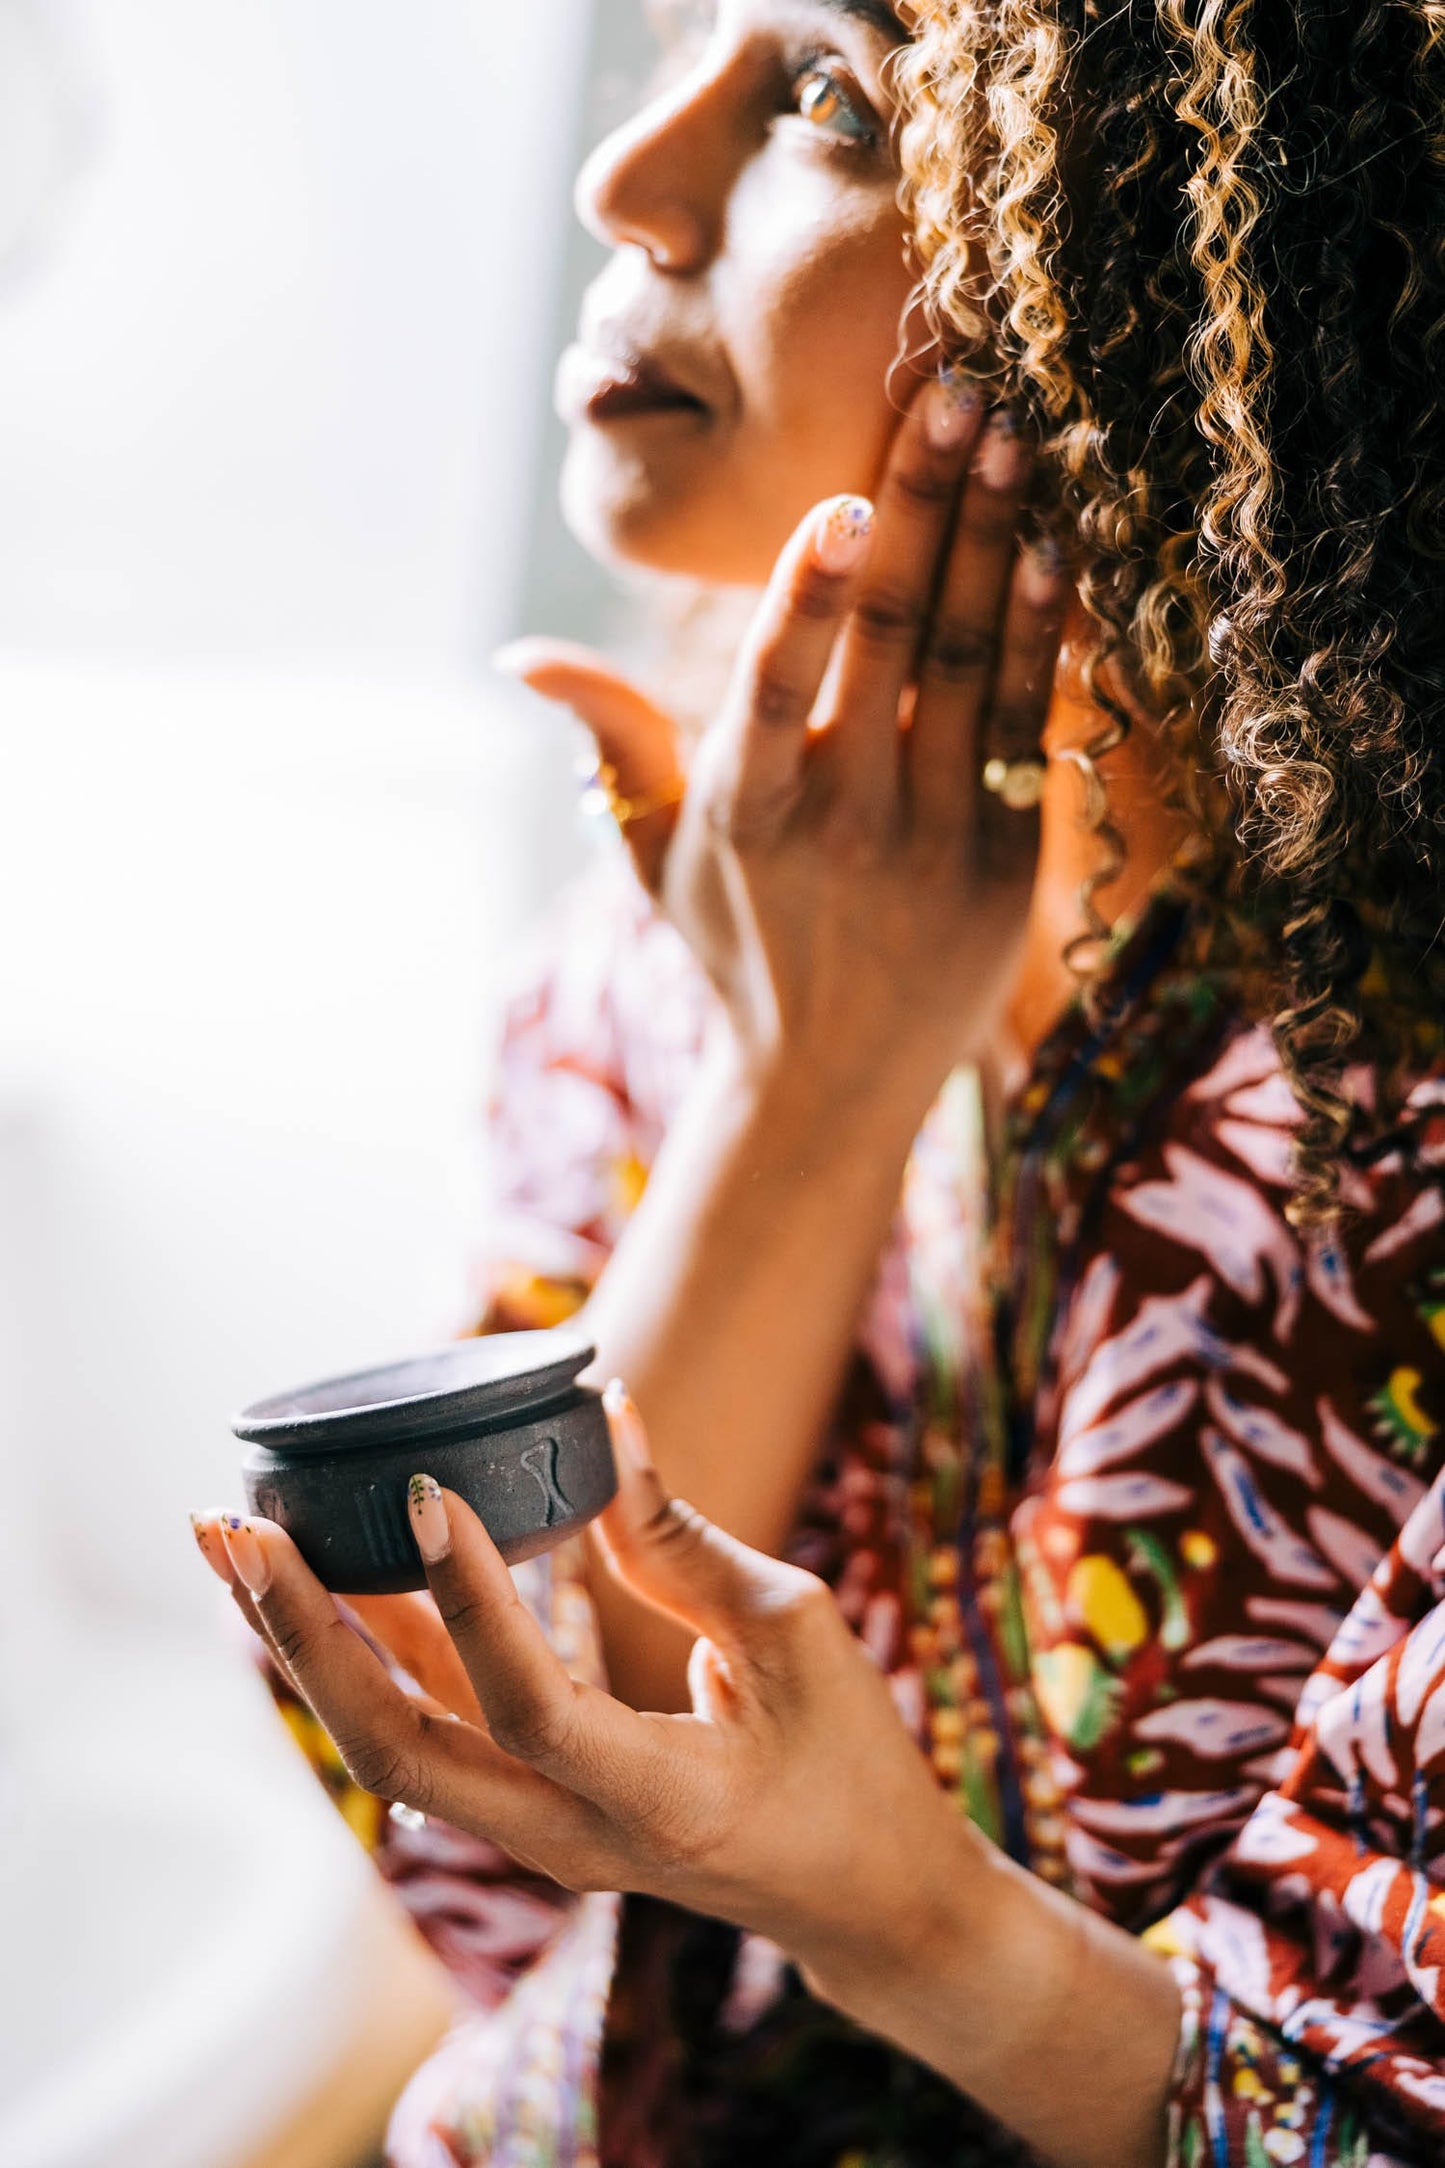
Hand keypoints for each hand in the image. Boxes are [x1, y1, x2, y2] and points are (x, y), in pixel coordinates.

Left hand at [193, 1389, 987, 2027]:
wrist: (857, 1901)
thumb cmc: (848, 1761)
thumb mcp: (794, 1636)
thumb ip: (684, 1544)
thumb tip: (606, 1417)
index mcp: (658, 1799)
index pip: (528, 1705)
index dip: (466, 1599)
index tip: (420, 1489)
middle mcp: (570, 1836)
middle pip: (396, 1751)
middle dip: (303, 1636)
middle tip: (239, 1525)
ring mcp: (536, 1831)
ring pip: (388, 1743)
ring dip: (306, 1641)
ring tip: (232, 1537)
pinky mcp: (527, 1804)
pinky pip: (427, 1727)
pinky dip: (368, 1649)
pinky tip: (320, 1572)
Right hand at [496, 373, 1068, 1100]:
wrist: (834, 1078)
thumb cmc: (733, 942)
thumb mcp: (654, 852)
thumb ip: (610, 741)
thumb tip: (519, 656)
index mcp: (744, 808)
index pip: (776, 680)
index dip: (809, 588)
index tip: (842, 497)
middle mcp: (840, 821)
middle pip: (890, 639)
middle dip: (924, 505)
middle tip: (953, 391)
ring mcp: (932, 841)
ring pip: (968, 665)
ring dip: (995, 540)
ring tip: (1015, 434)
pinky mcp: (1003, 862)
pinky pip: (1026, 725)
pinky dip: (1039, 632)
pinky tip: (1054, 545)